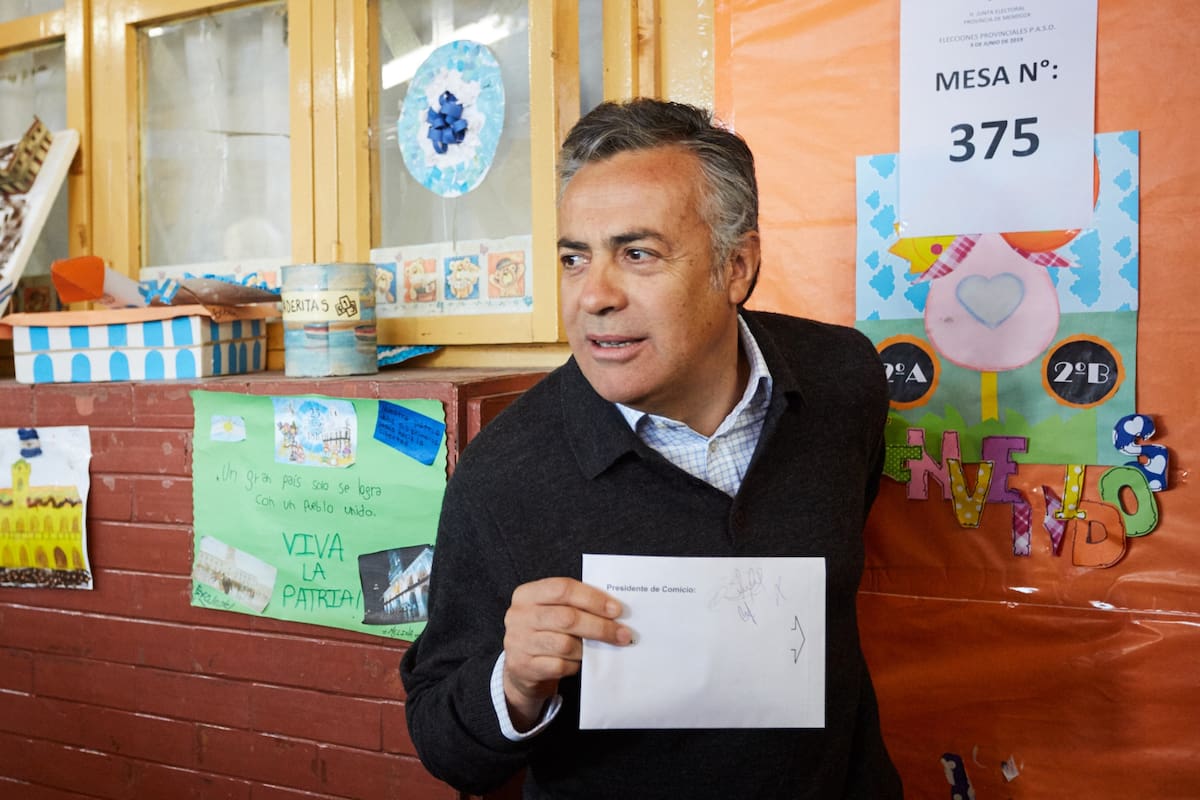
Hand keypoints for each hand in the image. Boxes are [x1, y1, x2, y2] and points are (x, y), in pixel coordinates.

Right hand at [502, 577, 632, 729]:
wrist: (521, 666)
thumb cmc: (545, 631)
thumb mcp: (551, 610)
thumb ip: (574, 605)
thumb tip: (613, 610)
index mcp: (527, 594)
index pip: (563, 589)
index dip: (592, 599)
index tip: (616, 610)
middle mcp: (519, 616)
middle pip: (567, 618)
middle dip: (600, 627)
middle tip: (623, 634)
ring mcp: (519, 642)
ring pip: (566, 644)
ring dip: (590, 648)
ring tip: (603, 648)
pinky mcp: (524, 667)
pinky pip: (559, 665)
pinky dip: (575, 665)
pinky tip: (581, 662)